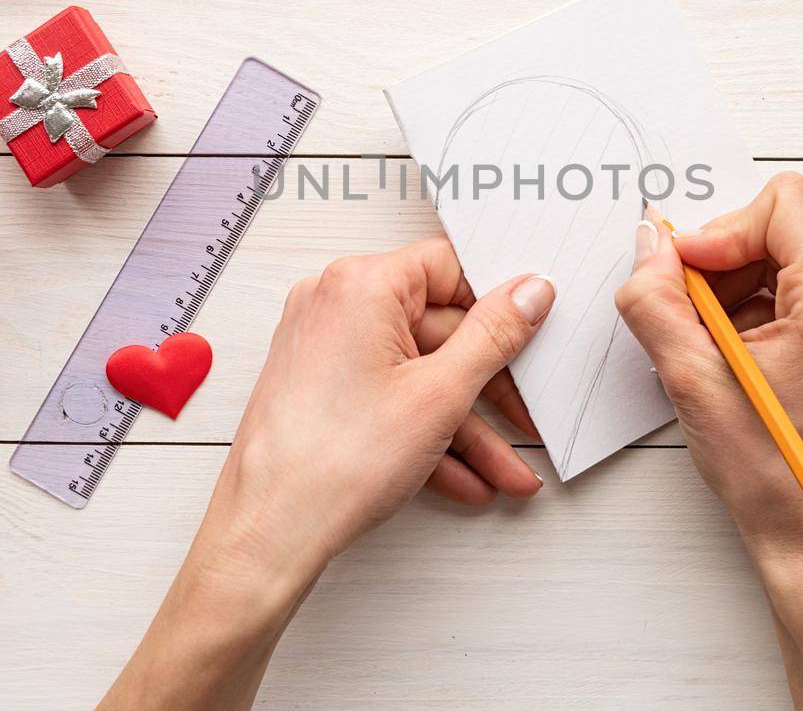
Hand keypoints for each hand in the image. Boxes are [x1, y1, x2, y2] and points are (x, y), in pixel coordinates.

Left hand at [220, 237, 555, 572]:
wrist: (269, 533)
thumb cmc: (334, 462)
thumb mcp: (441, 393)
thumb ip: (494, 336)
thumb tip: (529, 293)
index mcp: (361, 285)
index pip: (448, 268)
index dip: (497, 303)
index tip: (533, 332)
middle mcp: (335, 306)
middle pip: (438, 328)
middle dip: (490, 389)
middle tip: (527, 417)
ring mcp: (324, 348)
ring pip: (417, 374)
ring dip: (466, 425)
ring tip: (505, 471)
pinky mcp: (320, 388)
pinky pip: (388, 397)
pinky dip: (426, 433)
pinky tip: (466, 478)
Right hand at [615, 173, 802, 708]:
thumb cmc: (768, 474)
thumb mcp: (690, 380)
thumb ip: (655, 300)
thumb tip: (651, 245)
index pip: (783, 205)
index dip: (722, 231)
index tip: (689, 274)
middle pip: (787, 229)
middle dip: (729, 264)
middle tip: (696, 319)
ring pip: (795, 256)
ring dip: (743, 288)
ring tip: (719, 347)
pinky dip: (767, 307)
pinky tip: (743, 356)